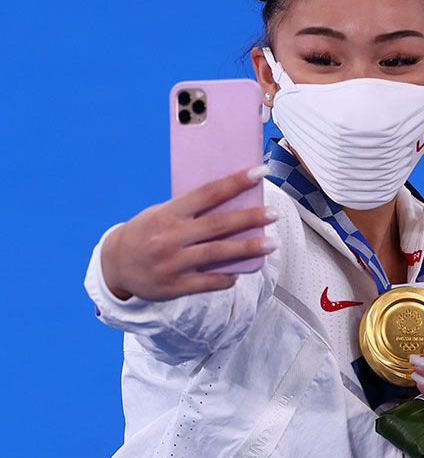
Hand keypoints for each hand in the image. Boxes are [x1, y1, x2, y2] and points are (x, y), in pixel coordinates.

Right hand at [101, 166, 277, 301]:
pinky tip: (242, 272)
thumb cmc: (146, 233)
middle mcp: (170, 237)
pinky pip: (208, 282)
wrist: (114, 266)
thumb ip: (189, 210)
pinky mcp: (175, 286)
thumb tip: (232, 201)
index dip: (235, 182)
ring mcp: (172, 263)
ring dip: (248, 248)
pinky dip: (227, 277)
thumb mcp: (160, 214)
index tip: (259, 171)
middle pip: (218, 225)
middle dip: (250, 218)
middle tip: (274, 213)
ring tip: (272, 243)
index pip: (207, 193)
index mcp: (166, 214)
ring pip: (218, 254)